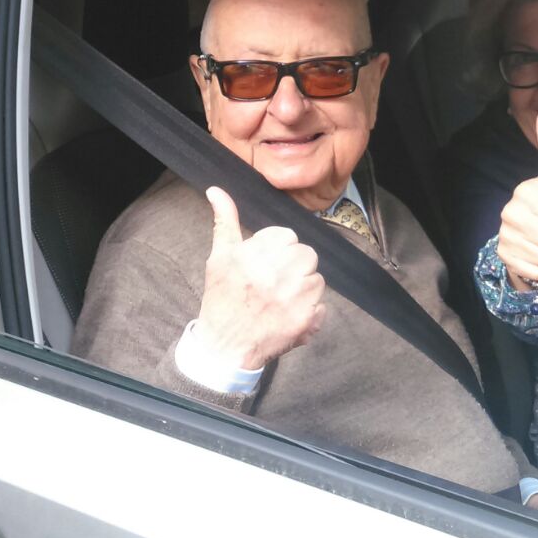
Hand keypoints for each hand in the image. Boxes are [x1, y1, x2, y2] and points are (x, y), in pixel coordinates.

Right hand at [193, 186, 326, 370]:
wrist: (224, 347)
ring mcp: (291, 300)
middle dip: (293, 266)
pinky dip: (310, 312)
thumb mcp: (219, 258)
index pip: (287, 237)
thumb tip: (216, 190)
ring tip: (281, 299)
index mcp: (252, 256)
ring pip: (316, 279)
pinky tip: (289, 315)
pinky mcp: (304, 322)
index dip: (278, 250)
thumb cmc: (222, 299)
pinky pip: (322, 306)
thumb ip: (224, 221)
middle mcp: (273, 275)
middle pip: (306, 254)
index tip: (266, 264)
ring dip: (303, 288)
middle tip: (275, 282)